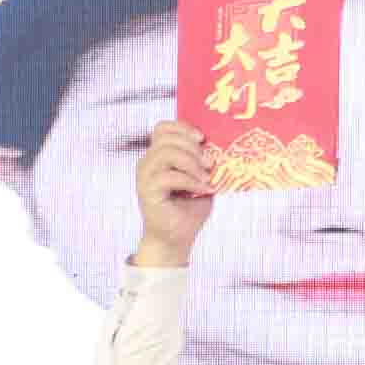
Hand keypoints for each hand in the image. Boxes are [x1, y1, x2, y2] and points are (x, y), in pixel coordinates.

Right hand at [130, 121, 215, 267]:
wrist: (178, 237)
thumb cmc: (189, 207)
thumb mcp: (201, 179)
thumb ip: (203, 162)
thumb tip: (219, 148)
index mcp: (159, 155)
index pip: (162, 128)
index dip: (182, 127)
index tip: (202, 138)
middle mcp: (148, 162)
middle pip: (166, 138)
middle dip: (192, 147)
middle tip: (210, 163)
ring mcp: (145, 176)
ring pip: (165, 153)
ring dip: (191, 163)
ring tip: (207, 177)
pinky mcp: (147, 191)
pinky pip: (169, 176)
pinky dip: (191, 181)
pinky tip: (205, 190)